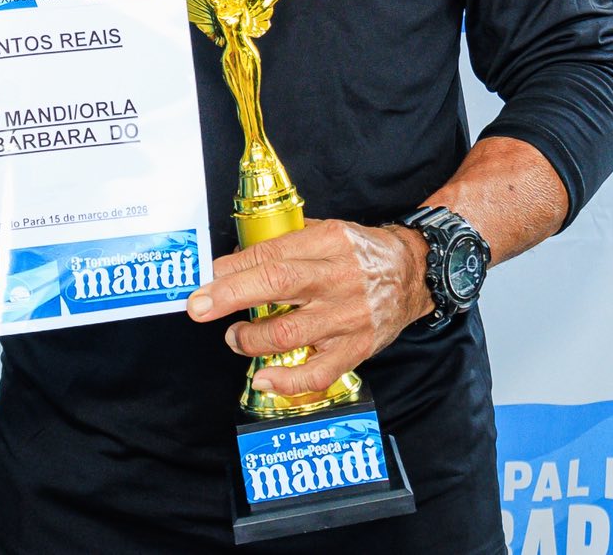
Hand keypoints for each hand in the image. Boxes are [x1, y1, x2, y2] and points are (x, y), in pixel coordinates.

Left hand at [185, 220, 429, 397]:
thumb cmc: (361, 252)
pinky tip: (263, 378)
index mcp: (328, 242)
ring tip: (235, 337)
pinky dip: (285, 381)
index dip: (232, 268)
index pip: (270, 255)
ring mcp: (347, 317)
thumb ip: (286, 246)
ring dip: (250, 339)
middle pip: (275, 285)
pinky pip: (316, 373)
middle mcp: (337, 278)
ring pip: (288, 332)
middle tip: (198, 306)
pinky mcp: (356, 349)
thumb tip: (233, 263)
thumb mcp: (327, 232)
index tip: (207, 277)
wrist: (414, 273)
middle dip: (229, 296)